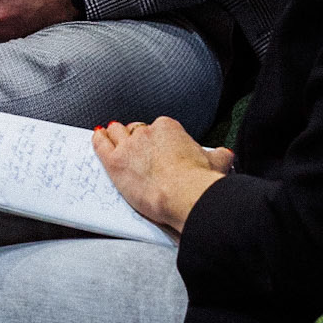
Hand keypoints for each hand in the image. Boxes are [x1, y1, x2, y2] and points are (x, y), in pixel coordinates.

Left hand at [93, 117, 233, 233]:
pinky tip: (97, 138)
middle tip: (134, 149)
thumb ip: (218, 155)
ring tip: (110, 136)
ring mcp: (129, 145)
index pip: (156, 128)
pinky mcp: (115, 161)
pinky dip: (98, 140)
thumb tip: (225, 154)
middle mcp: (147, 132)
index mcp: (169, 128)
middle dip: (134, 138)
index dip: (153, 139)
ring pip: (116, 132)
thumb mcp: (215, 162)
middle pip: (135, 129)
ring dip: (114, 135)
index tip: (155, 148)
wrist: (185, 195)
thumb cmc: (199, 181)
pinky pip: (101, 145)